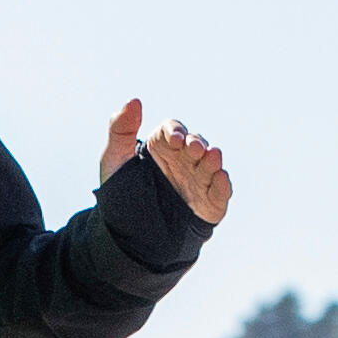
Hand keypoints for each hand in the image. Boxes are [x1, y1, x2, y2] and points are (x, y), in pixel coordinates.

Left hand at [100, 97, 234, 226]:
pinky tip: (221, 177)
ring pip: (211, 165)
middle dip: (197, 144)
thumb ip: (120, 129)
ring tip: (212, 157)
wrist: (127, 237)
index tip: (173, 140)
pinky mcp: (209, 204)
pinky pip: (221, 192)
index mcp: (163, 147)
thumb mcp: (114, 160)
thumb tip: (134, 100)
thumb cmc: (121, 195)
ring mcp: (198, 181)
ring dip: (213, 159)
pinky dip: (223, 185)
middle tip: (194, 149)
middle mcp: (184, 161)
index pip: (173, 130)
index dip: (175, 132)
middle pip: (196, 144)